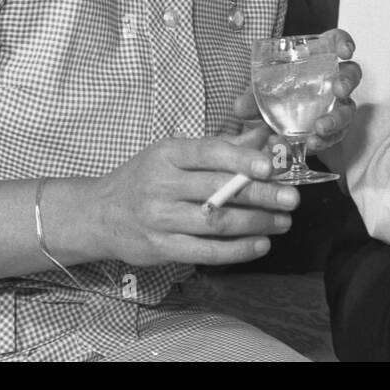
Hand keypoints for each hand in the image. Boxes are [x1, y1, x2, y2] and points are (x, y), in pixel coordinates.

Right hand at [85, 128, 300, 267]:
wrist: (98, 214)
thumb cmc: (144, 178)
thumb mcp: (174, 154)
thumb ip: (219, 147)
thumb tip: (262, 136)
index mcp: (167, 154)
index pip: (208, 153)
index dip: (241, 159)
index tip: (270, 166)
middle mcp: (161, 185)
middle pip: (217, 190)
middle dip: (260, 194)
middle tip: (291, 198)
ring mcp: (159, 219)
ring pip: (215, 223)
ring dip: (255, 223)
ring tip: (283, 221)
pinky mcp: (160, 249)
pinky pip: (204, 252)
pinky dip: (236, 250)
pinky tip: (260, 245)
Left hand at [231, 29, 361, 154]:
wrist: (272, 126)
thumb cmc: (273, 96)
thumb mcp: (260, 95)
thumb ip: (252, 99)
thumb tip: (239, 107)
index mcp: (317, 58)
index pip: (336, 42)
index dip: (344, 42)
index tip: (345, 51)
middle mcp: (332, 79)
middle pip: (351, 73)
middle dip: (348, 81)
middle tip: (339, 90)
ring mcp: (336, 104)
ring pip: (348, 108)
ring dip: (337, 118)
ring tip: (320, 128)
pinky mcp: (334, 128)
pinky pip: (337, 134)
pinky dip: (324, 140)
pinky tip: (311, 144)